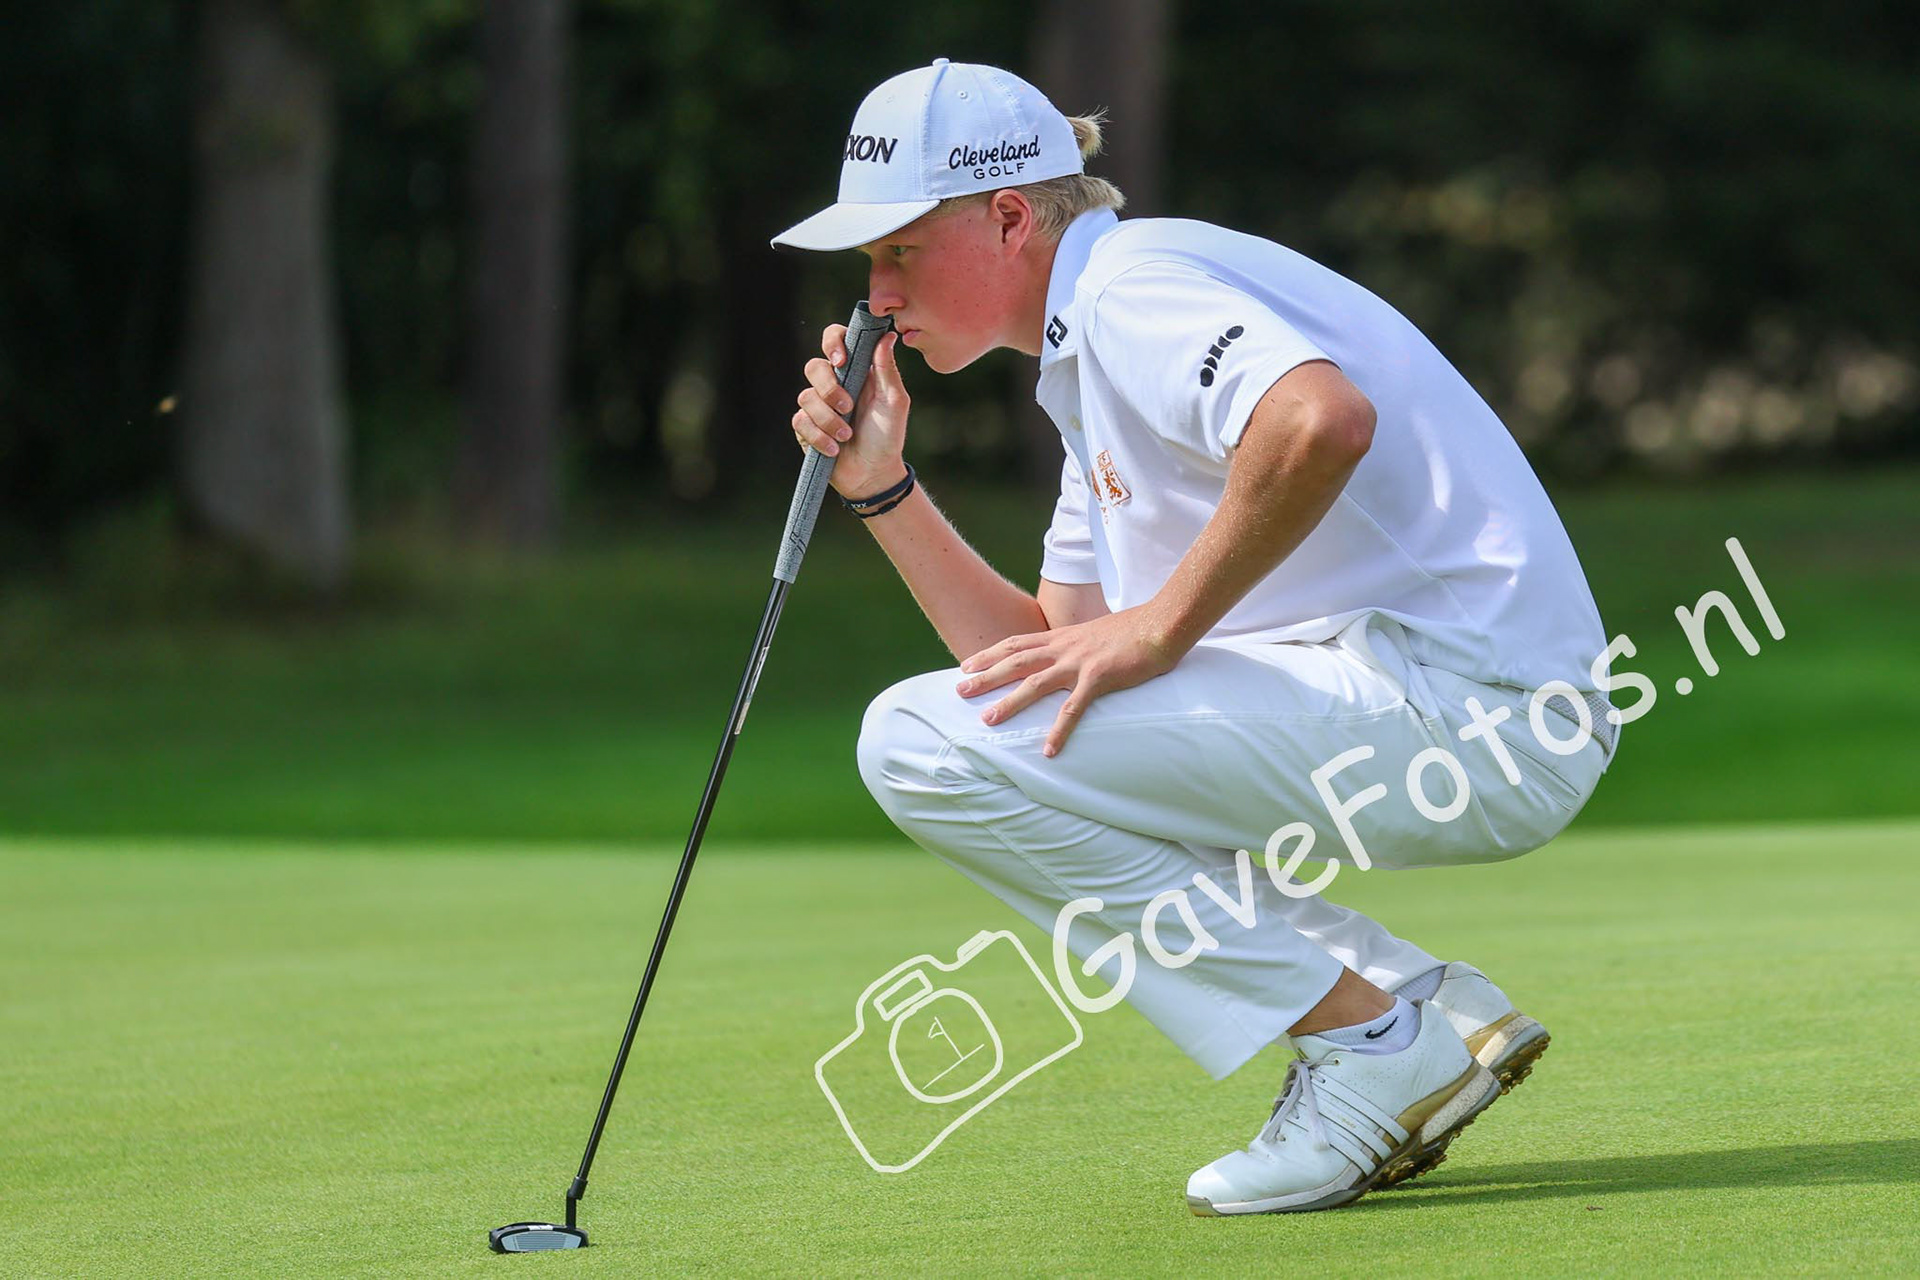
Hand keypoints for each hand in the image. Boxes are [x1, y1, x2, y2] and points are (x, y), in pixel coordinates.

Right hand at [791, 323, 911, 497]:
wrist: (873, 474)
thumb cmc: (887, 437)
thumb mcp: (894, 402)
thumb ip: (888, 369)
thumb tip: (888, 335)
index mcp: (856, 371)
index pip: (836, 339)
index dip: (833, 342)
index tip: (841, 360)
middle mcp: (834, 384)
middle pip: (814, 367)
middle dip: (829, 388)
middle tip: (848, 408)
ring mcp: (817, 406)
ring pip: (806, 397)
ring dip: (828, 420)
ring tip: (847, 437)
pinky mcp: (806, 427)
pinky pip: (800, 422)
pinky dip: (819, 436)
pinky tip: (834, 449)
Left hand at [954, 607, 1185, 756]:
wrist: (1162, 623)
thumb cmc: (1135, 629)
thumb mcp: (1097, 632)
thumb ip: (1079, 644)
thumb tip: (1073, 654)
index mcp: (1063, 637)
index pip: (1017, 643)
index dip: (990, 654)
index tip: (967, 665)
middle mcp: (1065, 647)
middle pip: (1015, 661)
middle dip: (985, 675)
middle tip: (959, 690)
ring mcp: (1080, 662)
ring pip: (1035, 683)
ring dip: (1009, 702)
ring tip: (988, 720)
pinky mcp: (1100, 678)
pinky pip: (1074, 709)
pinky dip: (1060, 730)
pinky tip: (1049, 750)